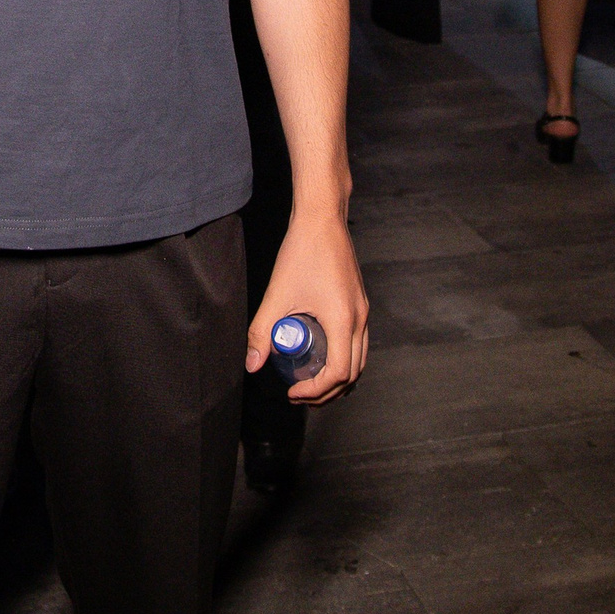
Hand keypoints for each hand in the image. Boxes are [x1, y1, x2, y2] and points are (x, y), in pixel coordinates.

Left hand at [246, 209, 368, 406]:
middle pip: (353, 373)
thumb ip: (262, 331)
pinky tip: (320, 355)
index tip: (293, 391)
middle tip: (300, 395)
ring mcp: (363, 311)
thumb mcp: (277, 295)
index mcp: (344, 321)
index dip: (315, 390)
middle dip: (327, 391)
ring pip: (359, 359)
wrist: (322, 218)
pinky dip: (343, 358)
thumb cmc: (302, 252)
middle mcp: (360, 319)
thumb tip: (252, 365)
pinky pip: (357, 342)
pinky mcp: (359, 303)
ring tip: (310, 382)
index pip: (337, 373)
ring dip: (337, 377)